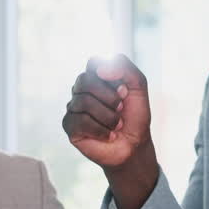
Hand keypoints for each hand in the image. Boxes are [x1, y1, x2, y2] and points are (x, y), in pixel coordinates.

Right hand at [62, 56, 159, 208]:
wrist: (134, 146)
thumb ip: (124, 67)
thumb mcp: (138, 86)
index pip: (93, 62)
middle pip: (84, 80)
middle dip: (109, 97)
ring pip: (84, 102)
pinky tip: (108, 135)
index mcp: (96, 77)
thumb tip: (100, 70)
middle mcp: (82, 90)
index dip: (111, 76)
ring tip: (116, 126)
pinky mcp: (69, 125)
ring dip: (108, 117)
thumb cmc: (135, 116)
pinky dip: (101, 130)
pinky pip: (81, 121)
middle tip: (121, 108)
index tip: (124, 91)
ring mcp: (73, 107)